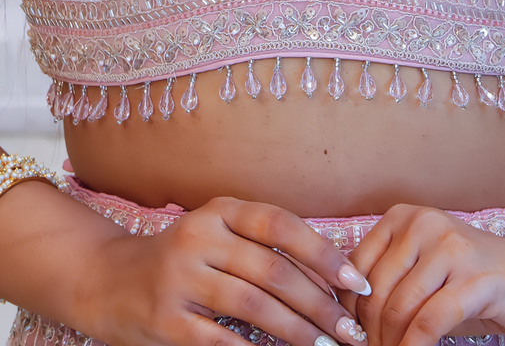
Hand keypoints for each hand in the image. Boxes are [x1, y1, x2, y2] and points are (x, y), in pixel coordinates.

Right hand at [86, 196, 368, 345]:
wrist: (108, 281)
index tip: (356, 284)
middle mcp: (200, 236)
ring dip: (297, 331)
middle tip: (350, 331)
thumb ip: (264, 247)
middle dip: (320, 304)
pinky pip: (222, 340)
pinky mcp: (166, 319)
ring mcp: (181, 277)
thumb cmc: (184, 259)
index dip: (324, 254)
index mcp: (221, 211)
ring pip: (254, 305)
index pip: (282, 225)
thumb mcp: (220, 235)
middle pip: (274, 270)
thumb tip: (331, 277)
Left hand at [340, 204, 504, 345]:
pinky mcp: (476, 280)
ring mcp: (452, 249)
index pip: (355, 268)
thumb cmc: (475, 280)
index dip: (347, 310)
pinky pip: (429, 322)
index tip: (351, 338)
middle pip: (375, 292)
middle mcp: (425, 225)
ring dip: (392, 344)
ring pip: (398, 308)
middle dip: (369, 333)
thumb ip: (390, 284)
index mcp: (404, 217)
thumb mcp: (425, 272)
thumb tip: (344, 322)